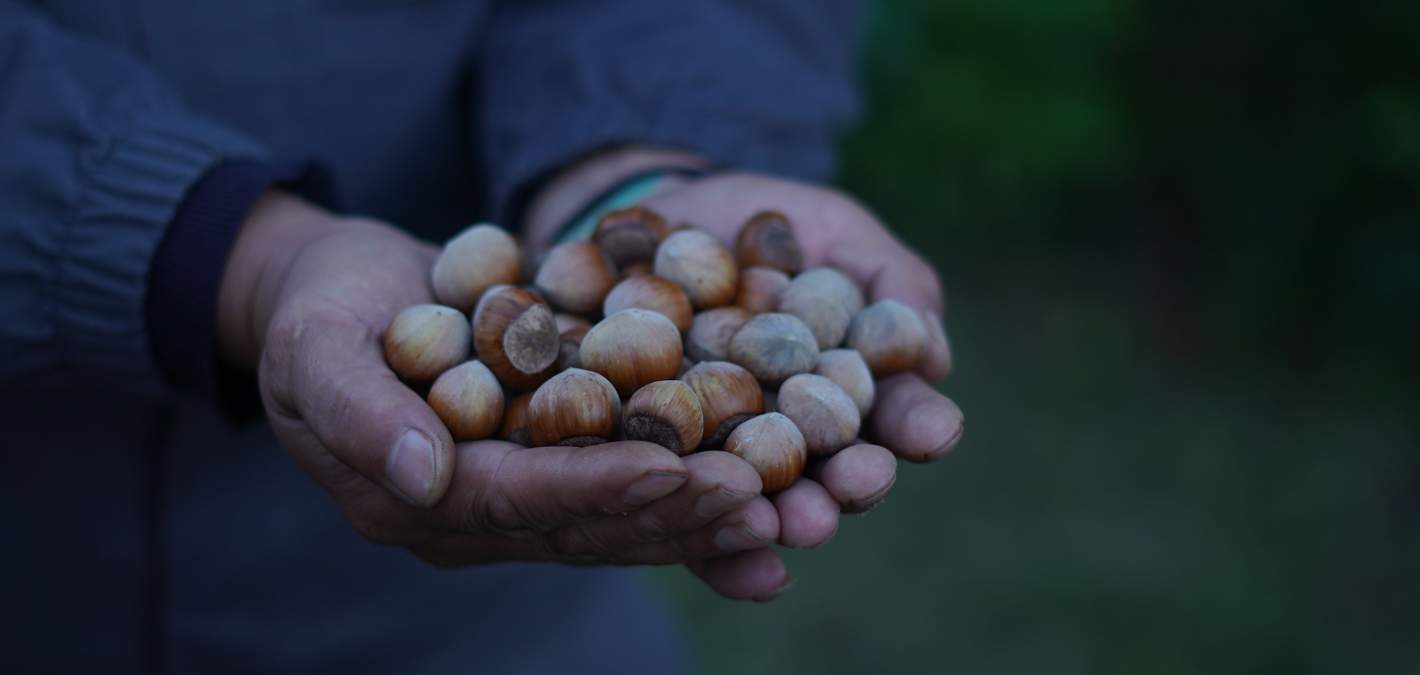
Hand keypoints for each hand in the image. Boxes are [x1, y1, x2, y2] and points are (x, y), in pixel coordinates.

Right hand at [214, 191, 773, 582]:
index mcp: (412, 500)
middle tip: (760, 499)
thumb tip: (421, 476)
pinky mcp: (554, 467)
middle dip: (674, 511)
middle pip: (585, 524)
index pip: (520, 499)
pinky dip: (690, 499)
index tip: (677, 472)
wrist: (343, 294)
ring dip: (697, 516)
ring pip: (618, 520)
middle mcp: (475, 518)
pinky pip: (627, 490)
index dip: (600, 488)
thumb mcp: (313, 345)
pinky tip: (762, 507)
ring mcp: (518, 500)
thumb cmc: (319, 310)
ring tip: (778, 508)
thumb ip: (358, 412)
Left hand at [525, 158, 963, 599]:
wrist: (652, 227)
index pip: (897, 416)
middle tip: (857, 485)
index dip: (919, 427)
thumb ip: (892, 281)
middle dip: (851, 485)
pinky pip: (679, 509)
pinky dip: (700, 536)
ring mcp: (728, 456)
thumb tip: (931, 357)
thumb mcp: (835, 231)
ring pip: (761, 502)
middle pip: (834, 473)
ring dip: (784, 519)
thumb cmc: (760, 229)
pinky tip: (718, 548)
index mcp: (854, 388)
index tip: (934, 433)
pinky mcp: (659, 466)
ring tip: (798, 524)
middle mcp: (799, 437)